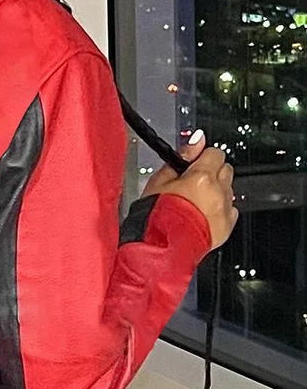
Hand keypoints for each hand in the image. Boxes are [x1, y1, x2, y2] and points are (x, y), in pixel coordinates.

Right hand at [142, 130, 238, 251]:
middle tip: (193, 183)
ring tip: (195, 203)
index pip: (215, 153)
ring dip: (217, 192)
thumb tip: (197, 140)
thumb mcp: (159, 180)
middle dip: (212, 173)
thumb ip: (183, 157)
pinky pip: (232, 210)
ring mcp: (224, 210)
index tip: (194, 164)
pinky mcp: (227, 227)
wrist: (160, 248)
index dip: (204, 158)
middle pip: (225, 170)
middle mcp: (218, 192)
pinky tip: (203, 216)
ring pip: (229, 190)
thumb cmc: (155, 217)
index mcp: (201, 177)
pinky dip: (221, 210)